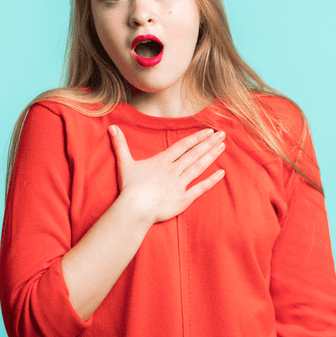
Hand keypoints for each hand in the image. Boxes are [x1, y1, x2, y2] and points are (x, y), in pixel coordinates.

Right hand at [108, 125, 225, 223]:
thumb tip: (112, 128)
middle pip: (195, 154)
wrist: (135, 208)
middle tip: (223, 134)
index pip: (183, 146)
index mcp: (162, 161)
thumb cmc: (129, 187)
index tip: (209, 131)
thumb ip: (120, 145)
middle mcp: (174, 170)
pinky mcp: (183, 199)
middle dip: (209, 143)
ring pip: (199, 167)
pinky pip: (200, 188)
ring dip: (212, 156)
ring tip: (223, 146)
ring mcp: (180, 184)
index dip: (197, 138)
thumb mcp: (125, 163)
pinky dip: (212, 181)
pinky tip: (222, 173)